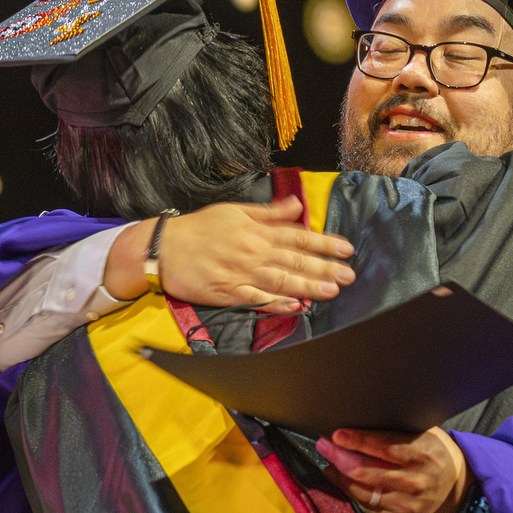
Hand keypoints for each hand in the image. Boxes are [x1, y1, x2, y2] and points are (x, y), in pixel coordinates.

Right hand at [104, 197, 354, 309]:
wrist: (163, 247)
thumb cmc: (199, 229)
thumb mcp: (235, 211)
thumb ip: (269, 212)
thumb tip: (297, 206)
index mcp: (256, 231)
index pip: (297, 238)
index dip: (324, 244)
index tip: (346, 250)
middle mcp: (252, 251)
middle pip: (293, 261)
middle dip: (324, 268)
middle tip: (349, 275)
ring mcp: (240, 274)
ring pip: (279, 280)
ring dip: (307, 286)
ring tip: (331, 291)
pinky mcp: (227, 292)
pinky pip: (255, 299)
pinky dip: (275, 303)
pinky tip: (294, 306)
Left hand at [315, 427, 474, 512]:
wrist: (461, 493)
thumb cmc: (440, 458)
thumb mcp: (429, 437)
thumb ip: (402, 433)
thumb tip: (368, 422)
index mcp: (421, 456)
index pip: (384, 447)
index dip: (358, 440)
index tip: (338, 435)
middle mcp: (413, 481)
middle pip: (368, 472)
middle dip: (341, 459)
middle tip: (324, 448)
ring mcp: (405, 504)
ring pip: (364, 493)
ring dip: (342, 479)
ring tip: (329, 467)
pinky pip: (369, 508)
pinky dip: (354, 495)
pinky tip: (344, 484)